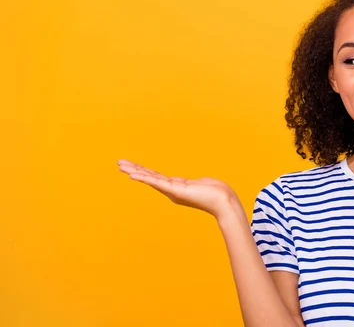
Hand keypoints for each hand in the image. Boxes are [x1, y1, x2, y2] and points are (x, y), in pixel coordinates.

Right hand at [117, 159, 239, 219]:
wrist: (224, 201)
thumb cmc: (216, 193)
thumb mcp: (198, 183)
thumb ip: (188, 183)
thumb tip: (182, 182)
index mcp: (176, 188)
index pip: (156, 177)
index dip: (143, 171)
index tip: (131, 166)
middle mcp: (171, 190)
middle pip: (149, 177)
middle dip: (134, 169)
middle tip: (119, 163)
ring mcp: (172, 190)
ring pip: (149, 178)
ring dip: (134, 171)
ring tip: (121, 166)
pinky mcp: (175, 190)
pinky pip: (156, 182)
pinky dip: (144, 178)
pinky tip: (132, 175)